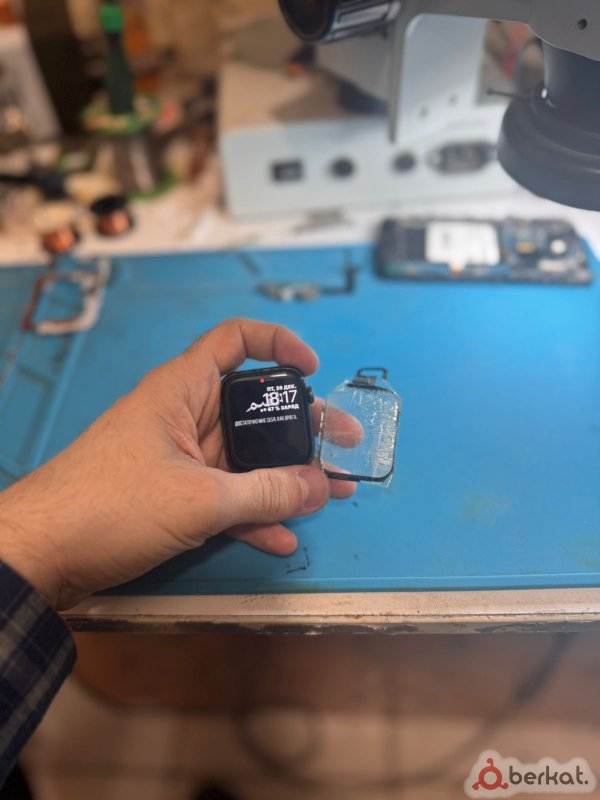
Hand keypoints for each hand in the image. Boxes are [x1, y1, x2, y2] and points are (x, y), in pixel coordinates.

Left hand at [0, 319, 355, 609]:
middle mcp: (185, 415)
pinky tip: (281, 537)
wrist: (41, 556)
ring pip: (244, 457)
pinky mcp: (173, 495)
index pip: (236, 340)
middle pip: (253, 407)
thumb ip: (266, 493)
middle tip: (344, 445)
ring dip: (286, 476)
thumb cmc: (111, 506)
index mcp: (183, 389)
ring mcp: (180, 458)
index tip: (313, 371)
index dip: (279, 344)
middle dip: (301, 426)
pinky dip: (252, 513)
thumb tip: (322, 486)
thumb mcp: (199, 500)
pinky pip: (225, 495)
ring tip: (333, 492)